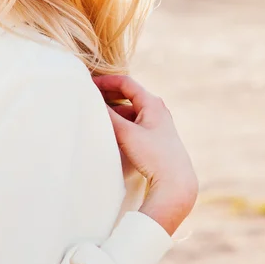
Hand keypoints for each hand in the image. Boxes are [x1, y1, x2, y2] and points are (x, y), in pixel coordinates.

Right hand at [92, 74, 197, 203]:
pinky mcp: (156, 136)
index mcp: (152, 102)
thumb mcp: (127, 134)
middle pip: (129, 94)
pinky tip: (111, 130)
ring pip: (131, 110)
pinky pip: (135, 122)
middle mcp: (157, 109)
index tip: (89, 83)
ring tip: (98, 114)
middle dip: (109, 94)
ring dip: (114, 110)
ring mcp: (158, 122)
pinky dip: (122, 121)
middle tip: (90, 96)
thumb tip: (92, 102)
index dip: (106, 81)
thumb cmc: (153, 155)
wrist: (175, 182)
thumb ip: (109, 116)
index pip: (126, 82)